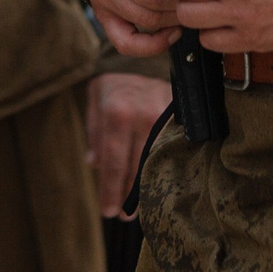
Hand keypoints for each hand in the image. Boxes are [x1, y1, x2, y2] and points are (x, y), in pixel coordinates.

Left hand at [87, 72, 171, 215]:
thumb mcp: (96, 102)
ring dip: (147, 185)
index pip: (114, 162)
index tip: (109, 211)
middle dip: (129, 195)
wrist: (143, 54)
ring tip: (139, 207)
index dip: (112, 190)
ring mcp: (163, 116)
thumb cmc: (114, 82)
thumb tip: (95, 164)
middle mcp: (142, 116)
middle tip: (124, 217)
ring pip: (156, 161)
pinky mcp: (177, 115)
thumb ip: (95, 134)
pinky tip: (160, 180)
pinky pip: (170, 148)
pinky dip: (163, 166)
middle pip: (137, 167)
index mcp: (117, 113)